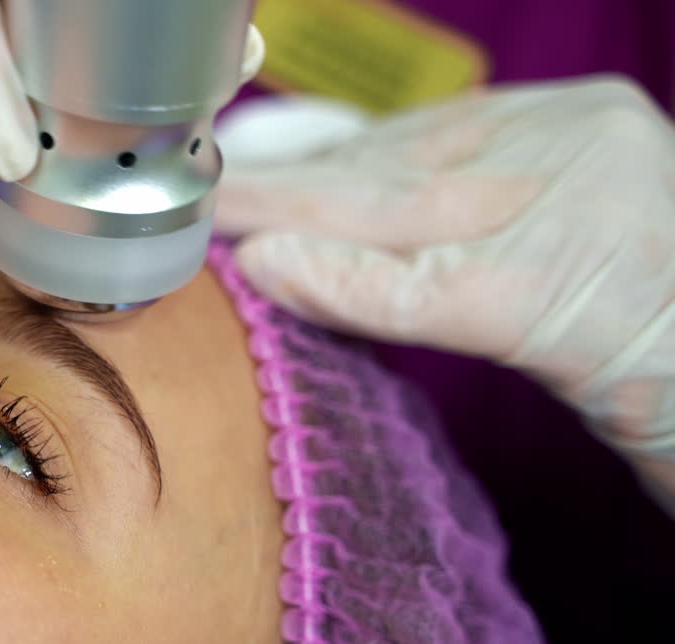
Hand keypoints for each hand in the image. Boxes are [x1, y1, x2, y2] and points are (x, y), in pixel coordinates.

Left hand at [216, 76, 674, 510]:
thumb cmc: (655, 318)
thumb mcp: (564, 235)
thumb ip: (470, 215)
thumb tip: (341, 226)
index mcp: (575, 122)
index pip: (421, 136)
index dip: (329, 157)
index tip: (259, 168)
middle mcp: (569, 145)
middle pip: (394, 164)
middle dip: (294, 181)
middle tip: (215, 189)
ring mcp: (559, 211)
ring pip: (389, 206)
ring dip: (291, 216)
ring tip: (222, 219)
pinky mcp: (535, 295)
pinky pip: (411, 287)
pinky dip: (333, 281)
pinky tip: (269, 267)